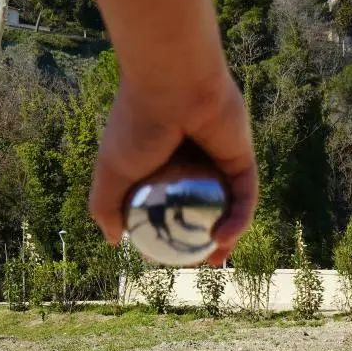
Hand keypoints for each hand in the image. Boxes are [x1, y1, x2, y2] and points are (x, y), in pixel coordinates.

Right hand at [89, 68, 257, 265]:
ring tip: (216, 260)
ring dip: (225, 238)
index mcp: (162, 166)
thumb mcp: (111, 172)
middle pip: (201, 211)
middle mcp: (192, 164)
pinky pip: (244, 196)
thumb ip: (106, 207)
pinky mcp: (243, 158)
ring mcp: (219, 162)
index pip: (169, 208)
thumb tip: (114, 242)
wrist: (170, 85)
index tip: (163, 259)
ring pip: (227, 208)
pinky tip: (225, 239)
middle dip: (201, 242)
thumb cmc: (138, 124)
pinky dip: (238, 220)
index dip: (168, 236)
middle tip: (195, 264)